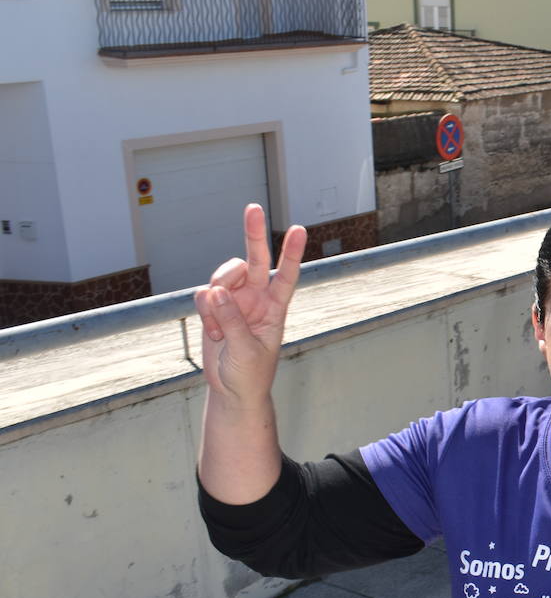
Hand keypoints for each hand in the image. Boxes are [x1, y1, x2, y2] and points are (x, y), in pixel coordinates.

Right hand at [193, 204, 306, 404]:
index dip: (292, 253)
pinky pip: (203, 295)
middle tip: (253, 208)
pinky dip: (204, 311)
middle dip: (254, 234)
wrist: (232, 389)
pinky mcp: (214, 307)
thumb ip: (232, 321)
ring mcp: (235, 300)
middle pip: (256, 259)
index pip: (287, 275)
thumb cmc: (250, 373)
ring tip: (217, 325)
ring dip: (216, 294)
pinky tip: (211, 332)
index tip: (298, 229)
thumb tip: (216, 291)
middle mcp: (256, 298)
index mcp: (275, 308)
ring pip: (223, 275)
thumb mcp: (246, 350)